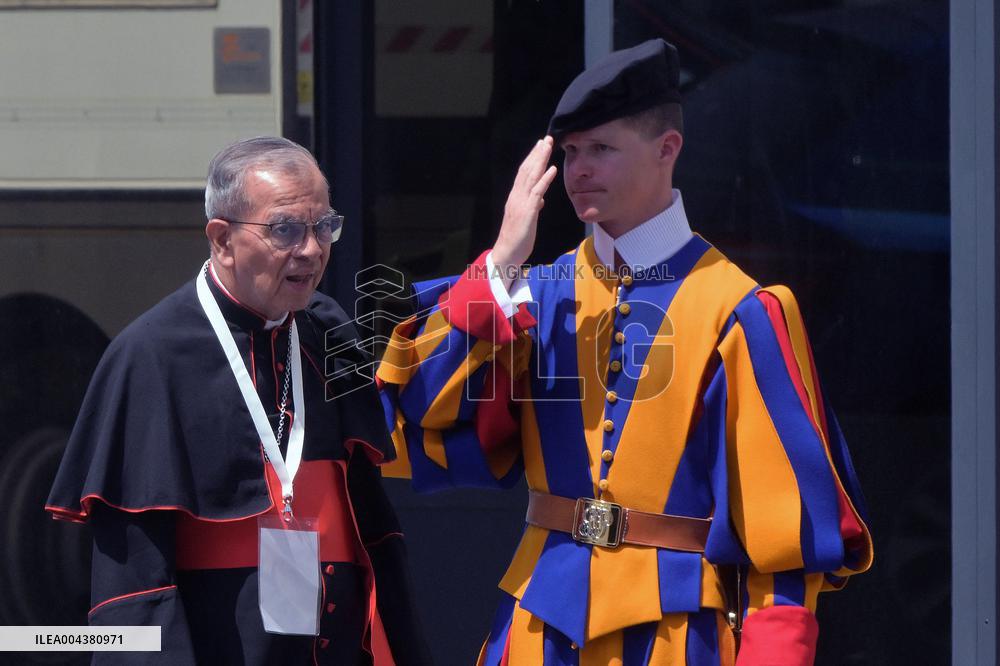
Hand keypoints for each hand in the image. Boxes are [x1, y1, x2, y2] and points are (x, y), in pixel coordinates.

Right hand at [493, 137, 558, 288]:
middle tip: (546, 138)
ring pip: (531, 176)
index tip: (540, 146)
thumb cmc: (516, 239)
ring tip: (548, 146)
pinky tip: (551, 169)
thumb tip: (540, 199)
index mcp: (515, 197)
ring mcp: (521, 203)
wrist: (507, 254)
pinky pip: (536, 192)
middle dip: (537, 153)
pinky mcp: (527, 212)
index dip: (532, 158)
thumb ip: (532, 206)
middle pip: (527, 169)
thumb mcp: (525, 220)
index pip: (524, 173)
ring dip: (540, 159)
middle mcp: (516, 196)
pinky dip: (544, 180)